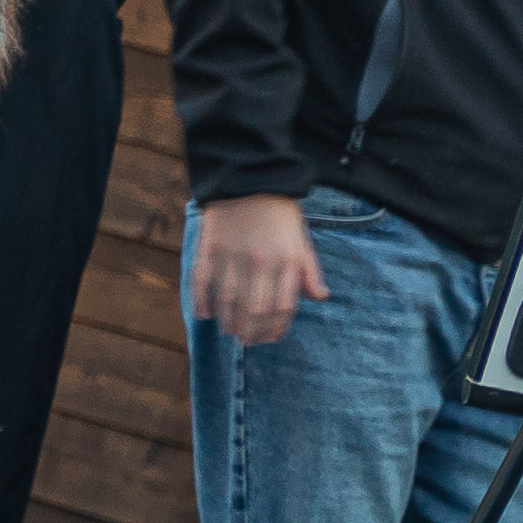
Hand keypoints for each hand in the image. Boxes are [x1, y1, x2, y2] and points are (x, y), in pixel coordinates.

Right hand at [192, 192, 324, 348]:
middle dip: (252, 332)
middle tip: (248, 341)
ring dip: (229, 322)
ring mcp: (233, 257)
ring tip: (230, 331)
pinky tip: (205, 314)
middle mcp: (260, 263)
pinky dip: (202, 301)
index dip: (276, 328)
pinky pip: (203, 281)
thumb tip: (320, 297)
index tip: (270, 338)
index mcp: (286, 262)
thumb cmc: (279, 214)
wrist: (249, 181)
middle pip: (255, 309)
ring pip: (229, 300)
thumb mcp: (302, 241)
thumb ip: (309, 271)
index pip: (283, 307)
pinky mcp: (210, 249)